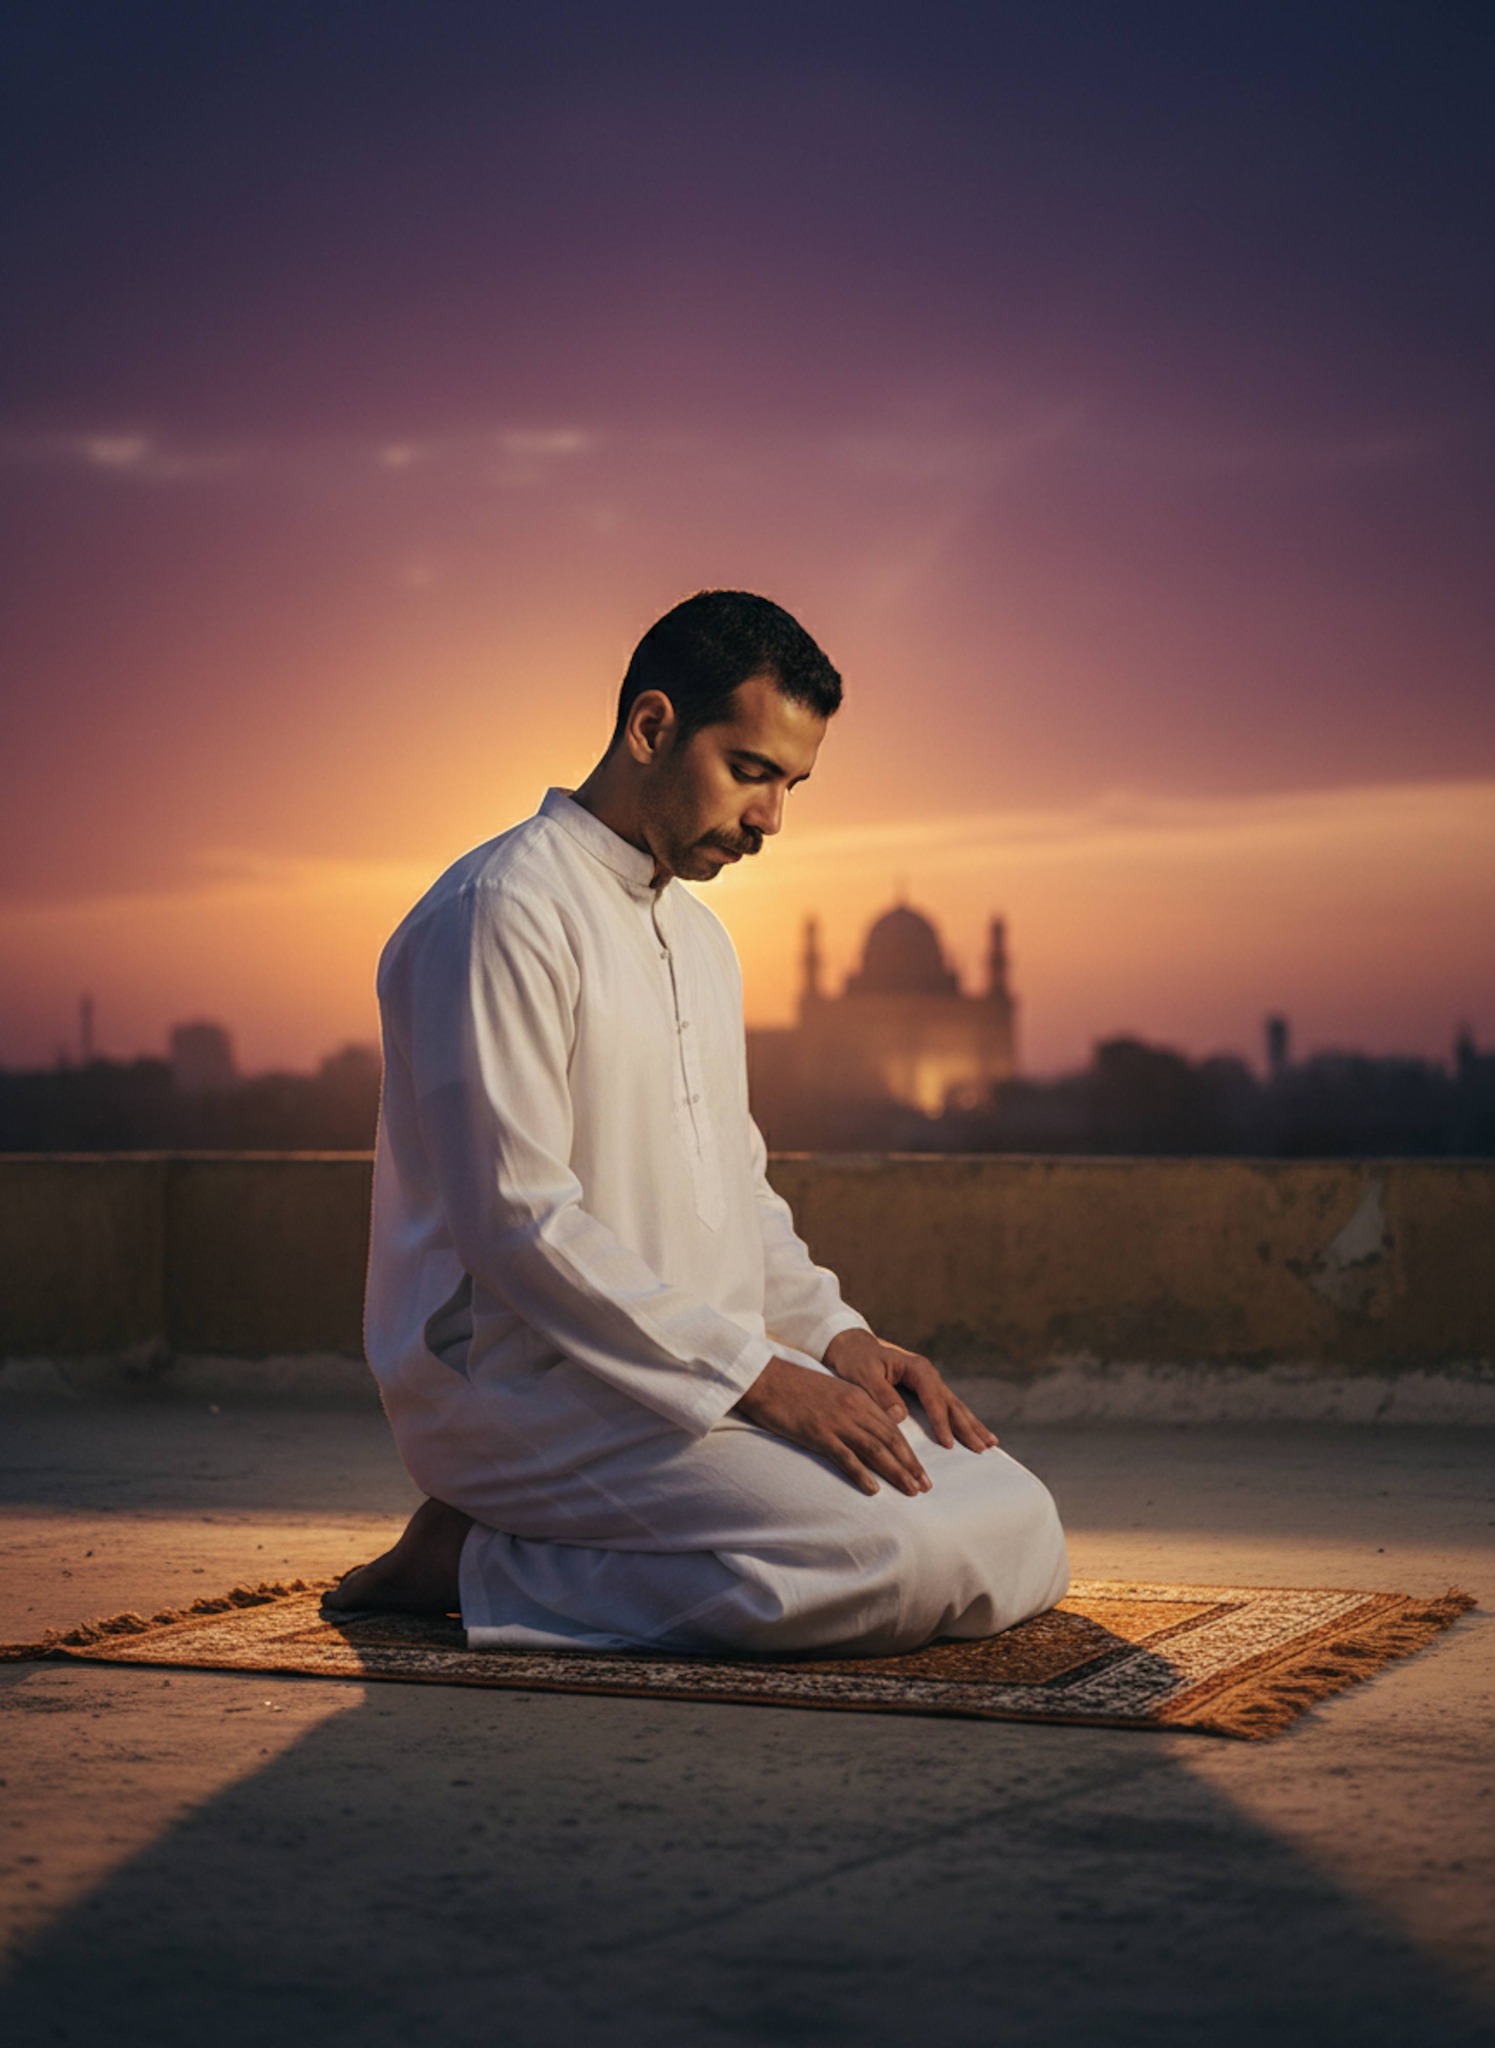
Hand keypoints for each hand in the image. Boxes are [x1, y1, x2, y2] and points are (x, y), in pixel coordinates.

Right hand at [732, 1356, 932, 1497]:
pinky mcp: (819, 1433)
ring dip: (896, 1471)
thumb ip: (850, 1409)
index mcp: (858, 1397)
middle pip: (890, 1440)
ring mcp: (837, 1421)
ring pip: (875, 1449)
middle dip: (910, 1464)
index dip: (909, 1451)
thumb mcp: (830, 1393)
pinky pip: (845, 1457)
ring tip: (911, 1490)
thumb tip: (864, 1432)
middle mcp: (853, 1408)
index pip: (891, 1428)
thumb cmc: (794, 1387)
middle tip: (925, 1486)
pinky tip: (873, 1489)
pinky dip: (861, 1474)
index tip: (921, 1470)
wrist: (766, 1379)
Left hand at [822, 1328, 999, 1454]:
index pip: (933, 1398)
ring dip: (972, 1425)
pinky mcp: (925, 1392)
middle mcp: (927, 1375)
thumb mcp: (862, 1374)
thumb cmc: (855, 1360)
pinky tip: (974, 1434)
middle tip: (982, 1448)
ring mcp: (929, 1383)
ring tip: (990, 1443)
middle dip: (967, 1426)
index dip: (940, 1421)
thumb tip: (899, 1417)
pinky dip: (961, 1422)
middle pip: (952, 1403)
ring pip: (955, 1406)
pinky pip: (946, 1409)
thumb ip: (880, 1394)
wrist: (850, 1347)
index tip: (947, 1444)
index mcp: (916, 1368)